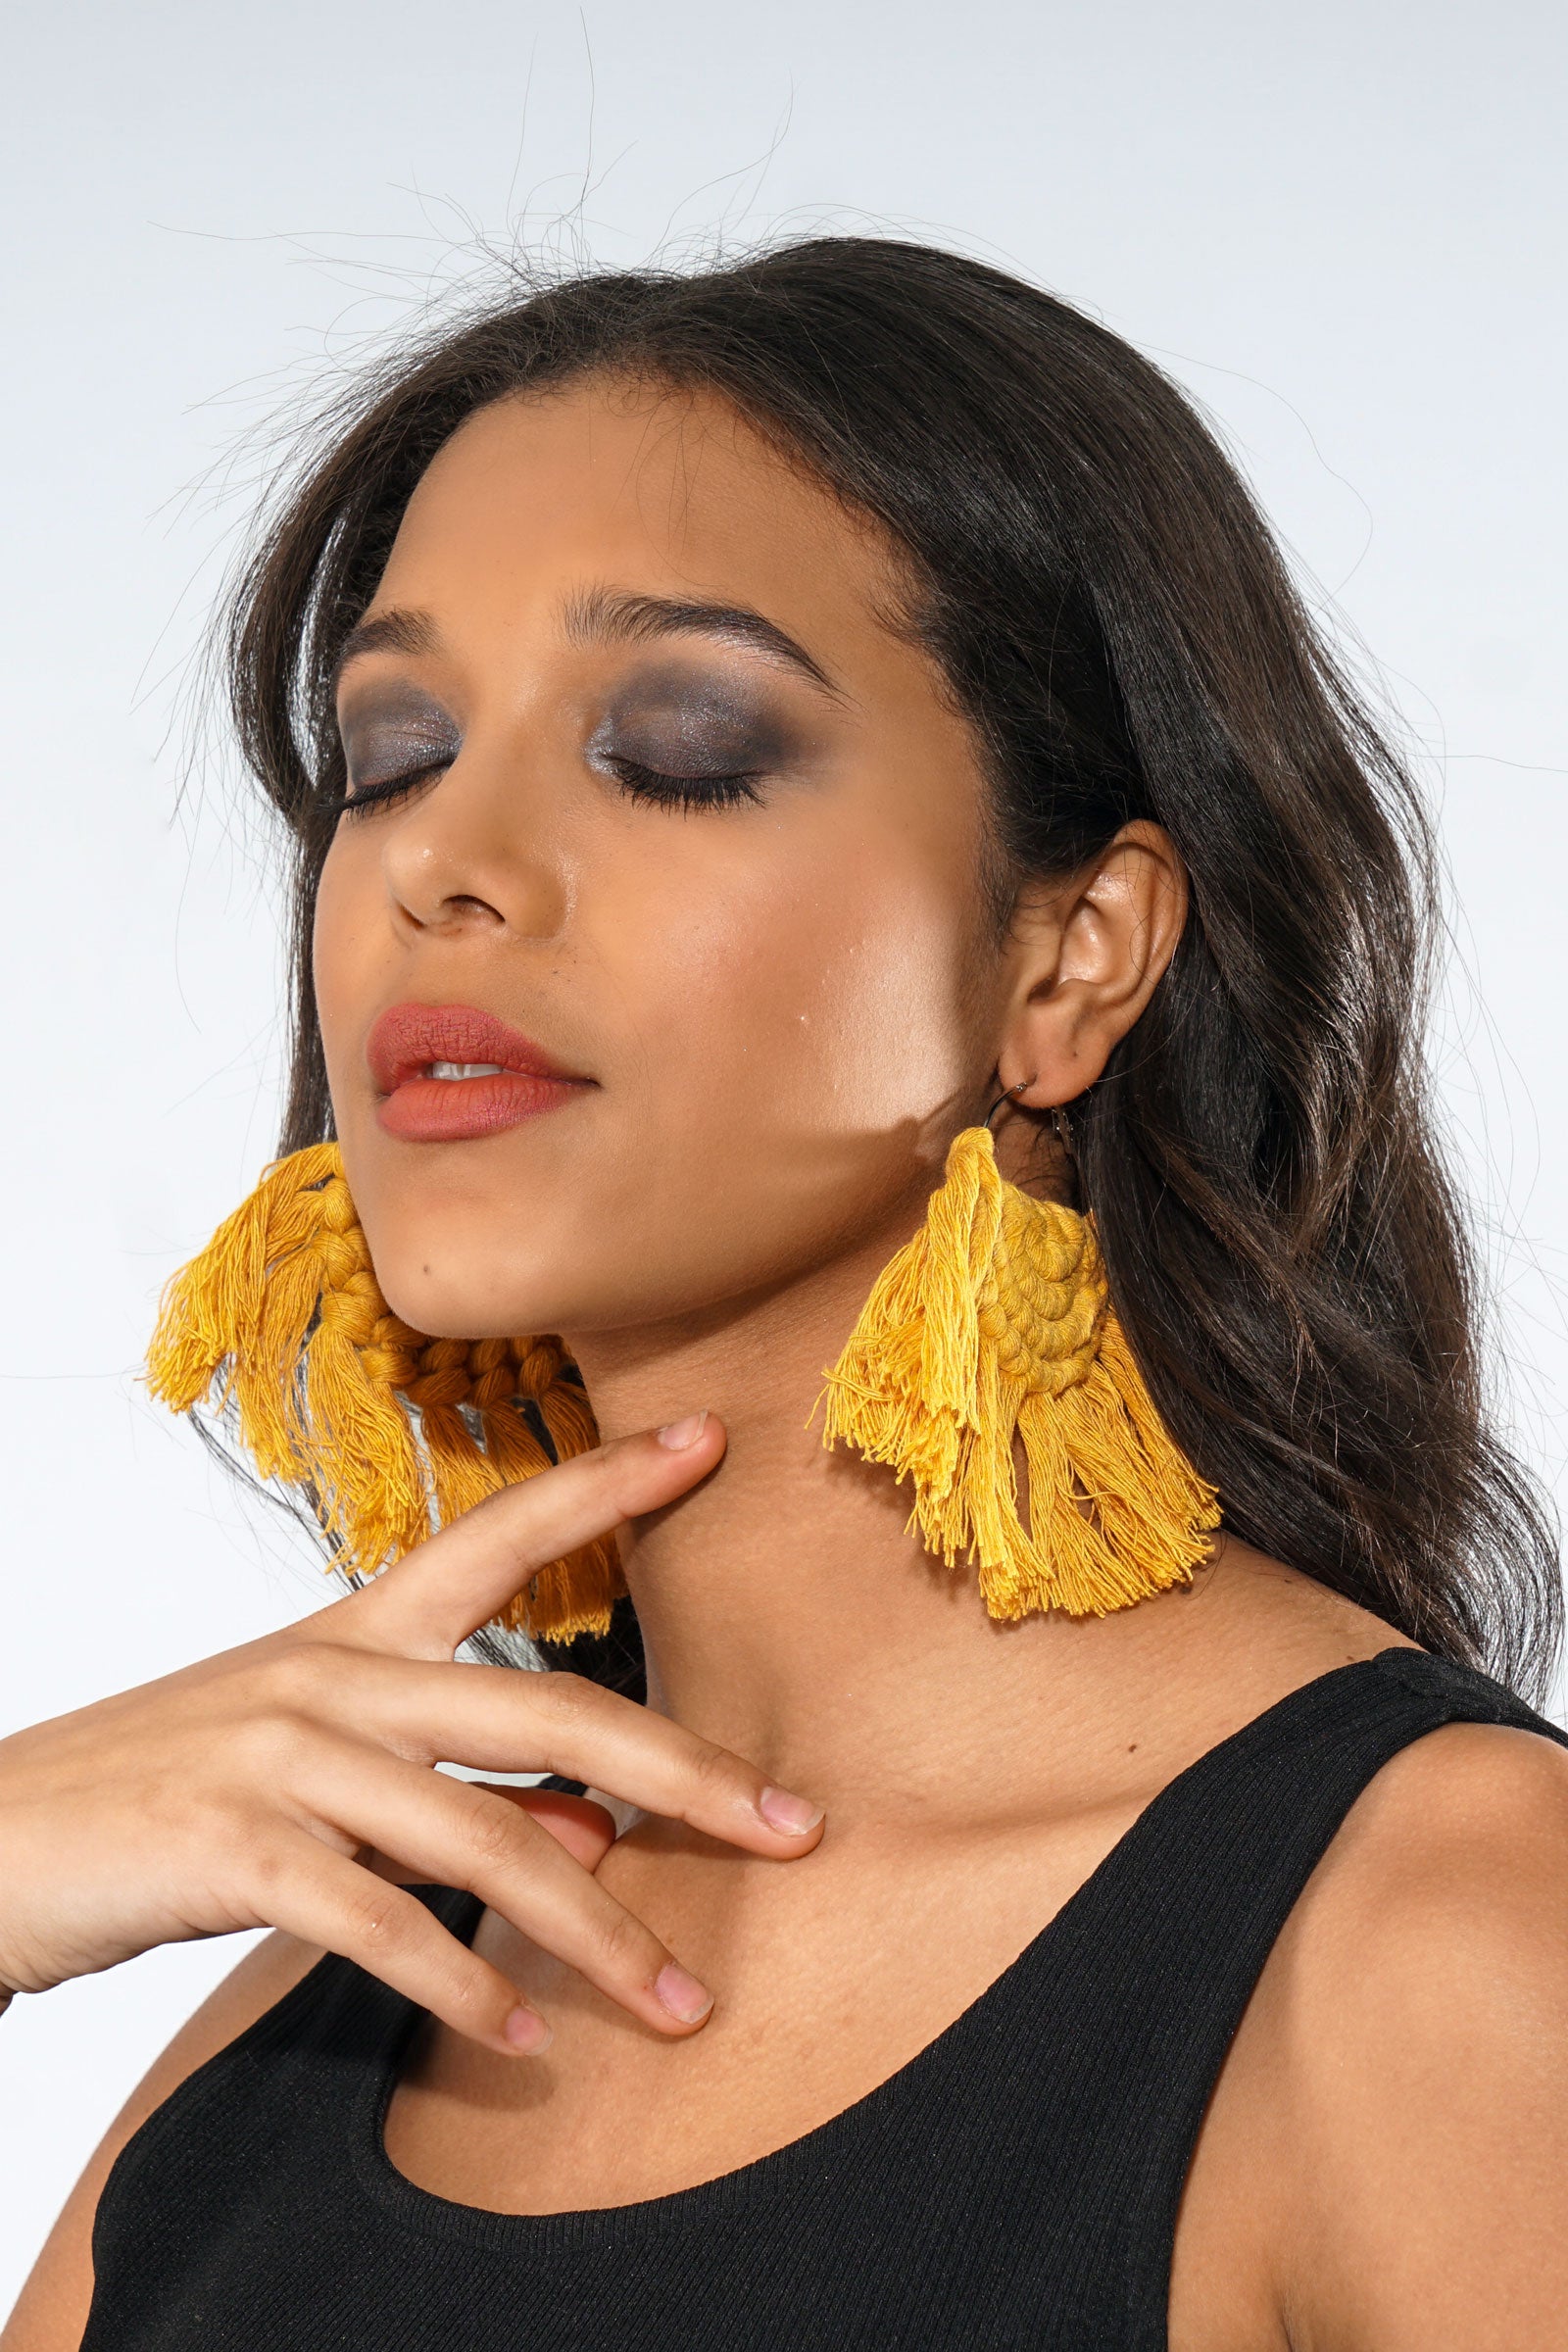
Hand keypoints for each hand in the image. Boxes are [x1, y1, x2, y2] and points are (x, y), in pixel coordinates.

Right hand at [0, 1412, 823, 2053]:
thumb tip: (592, 1839)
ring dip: (598, 1931)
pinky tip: (523, 2037)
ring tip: (680, 2002)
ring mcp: (282, 1755)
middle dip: (687, 1771)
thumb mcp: (312, 1768)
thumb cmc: (162, 1797)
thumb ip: (450, 1790)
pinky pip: (382, 1922)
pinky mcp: (232, 1846)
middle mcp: (332, 1674)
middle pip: (548, 1709)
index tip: (710, 1439)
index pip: (500, 1534)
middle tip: (795, 1824)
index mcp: (352, 1631)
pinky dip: (463, 1987)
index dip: (607, 1482)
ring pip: (488, 1836)